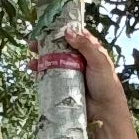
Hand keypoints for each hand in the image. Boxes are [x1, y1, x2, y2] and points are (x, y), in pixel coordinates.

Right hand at [30, 17, 138, 138]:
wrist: (105, 111)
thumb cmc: (106, 84)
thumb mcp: (99, 61)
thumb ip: (85, 46)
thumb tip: (68, 32)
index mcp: (90, 51)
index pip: (75, 35)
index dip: (61, 30)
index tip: (47, 27)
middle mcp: (79, 59)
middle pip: (60, 48)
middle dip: (45, 45)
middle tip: (33, 44)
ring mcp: (71, 72)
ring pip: (53, 61)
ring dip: (41, 59)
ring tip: (31, 61)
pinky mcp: (65, 85)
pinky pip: (51, 76)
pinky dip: (42, 72)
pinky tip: (34, 71)